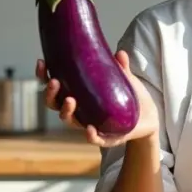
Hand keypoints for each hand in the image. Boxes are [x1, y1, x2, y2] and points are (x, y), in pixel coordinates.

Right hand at [35, 51, 158, 147]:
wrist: (149, 119)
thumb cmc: (130, 96)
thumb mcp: (126, 78)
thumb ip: (121, 67)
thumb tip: (119, 53)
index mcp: (78, 95)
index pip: (55, 87)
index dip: (44, 76)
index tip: (42, 62)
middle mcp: (79, 111)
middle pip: (55, 105)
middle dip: (50, 94)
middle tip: (54, 82)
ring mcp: (90, 124)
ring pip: (70, 121)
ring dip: (66, 111)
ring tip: (70, 100)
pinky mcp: (106, 138)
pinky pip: (95, 139)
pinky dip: (90, 135)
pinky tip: (88, 129)